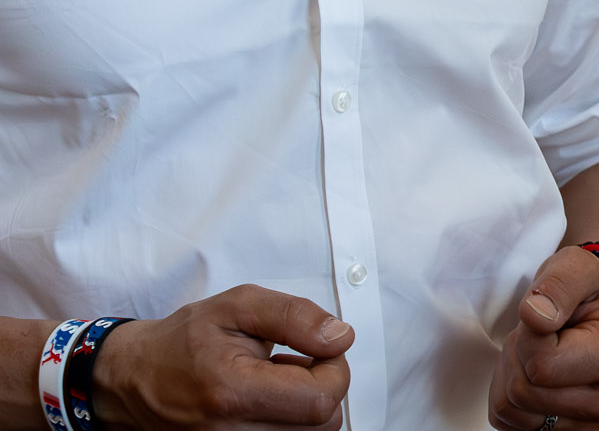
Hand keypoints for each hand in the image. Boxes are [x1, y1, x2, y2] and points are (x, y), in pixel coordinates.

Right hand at [90, 284, 351, 429]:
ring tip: (274, 382)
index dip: (334, 369)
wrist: (132, 376)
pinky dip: (287, 420)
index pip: (322, 400)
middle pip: (322, 424)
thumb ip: (295, 317)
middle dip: (322, 387)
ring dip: (304, 406)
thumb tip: (340, 337)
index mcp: (233, 391)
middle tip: (292, 364)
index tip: (317, 350)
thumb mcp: (239, 305)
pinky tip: (266, 402)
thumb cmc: (183, 340)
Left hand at [488, 247, 598, 429]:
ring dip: (511, 372)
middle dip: (518, 353)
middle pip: (522, 391)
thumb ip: (559, 284)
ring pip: (509, 410)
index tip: (547, 313)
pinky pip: (505, 422)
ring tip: (540, 347)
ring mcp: (584, 424)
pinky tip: (534, 370)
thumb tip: (536, 316)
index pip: (541, 365)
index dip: (528, 335)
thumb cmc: (589, 288)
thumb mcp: (578, 266)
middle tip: (543, 329)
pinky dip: (508, 391)